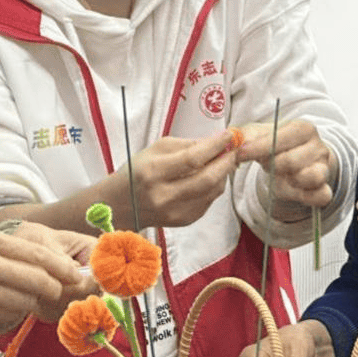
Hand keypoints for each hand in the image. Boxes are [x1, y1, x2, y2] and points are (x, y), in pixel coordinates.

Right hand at [0, 224, 97, 325]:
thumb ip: (6, 248)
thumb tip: (42, 260)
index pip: (38, 253)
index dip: (62, 266)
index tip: (76, 274)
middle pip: (39, 279)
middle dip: (55, 288)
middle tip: (60, 291)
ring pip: (27, 299)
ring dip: (34, 302)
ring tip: (29, 299)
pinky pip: (8, 313)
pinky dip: (15, 312)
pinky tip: (8, 306)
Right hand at [112, 131, 238, 228]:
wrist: (120, 205)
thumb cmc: (138, 171)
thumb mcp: (156, 149)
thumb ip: (188, 145)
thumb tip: (218, 142)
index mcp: (153, 172)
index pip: (192, 159)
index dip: (215, 146)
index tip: (230, 135)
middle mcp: (164, 196)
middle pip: (207, 179)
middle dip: (227, 161)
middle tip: (236, 148)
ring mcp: (175, 212)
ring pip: (213, 191)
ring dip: (224, 173)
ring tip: (225, 160)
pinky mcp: (184, 221)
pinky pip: (209, 200)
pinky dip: (215, 185)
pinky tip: (211, 176)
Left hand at [235, 120, 337, 218]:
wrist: (295, 159)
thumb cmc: (277, 145)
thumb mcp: (259, 134)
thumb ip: (244, 136)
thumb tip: (232, 139)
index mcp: (303, 129)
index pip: (283, 137)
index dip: (259, 147)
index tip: (241, 154)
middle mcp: (318, 147)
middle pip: (292, 160)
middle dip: (272, 165)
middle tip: (264, 165)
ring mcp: (324, 168)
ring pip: (312, 177)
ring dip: (291, 180)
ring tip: (282, 176)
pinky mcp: (325, 188)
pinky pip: (322, 195)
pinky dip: (307, 196)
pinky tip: (294, 189)